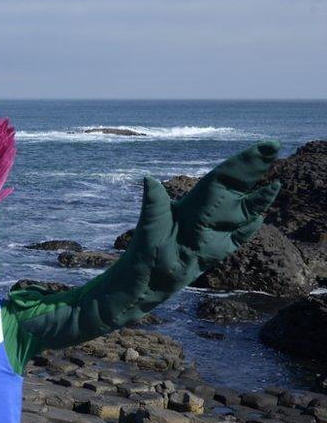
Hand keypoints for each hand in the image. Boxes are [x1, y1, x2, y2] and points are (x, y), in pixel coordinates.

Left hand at [128, 141, 280, 287]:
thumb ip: (154, 202)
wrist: (147, 278)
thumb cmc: (146, 248)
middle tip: (275, 146)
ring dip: (259, 199)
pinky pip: (237, 237)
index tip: (267, 145)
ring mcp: (213, 231)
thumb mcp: (151, 223)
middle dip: (255, 168)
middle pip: (236, 186)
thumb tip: (147, 179)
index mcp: (195, 201)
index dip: (246, 160)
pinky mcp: (216, 251)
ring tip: (275, 185)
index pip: (226, 175)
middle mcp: (207, 212)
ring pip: (242, 211)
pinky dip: (249, 229)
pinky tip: (260, 219)